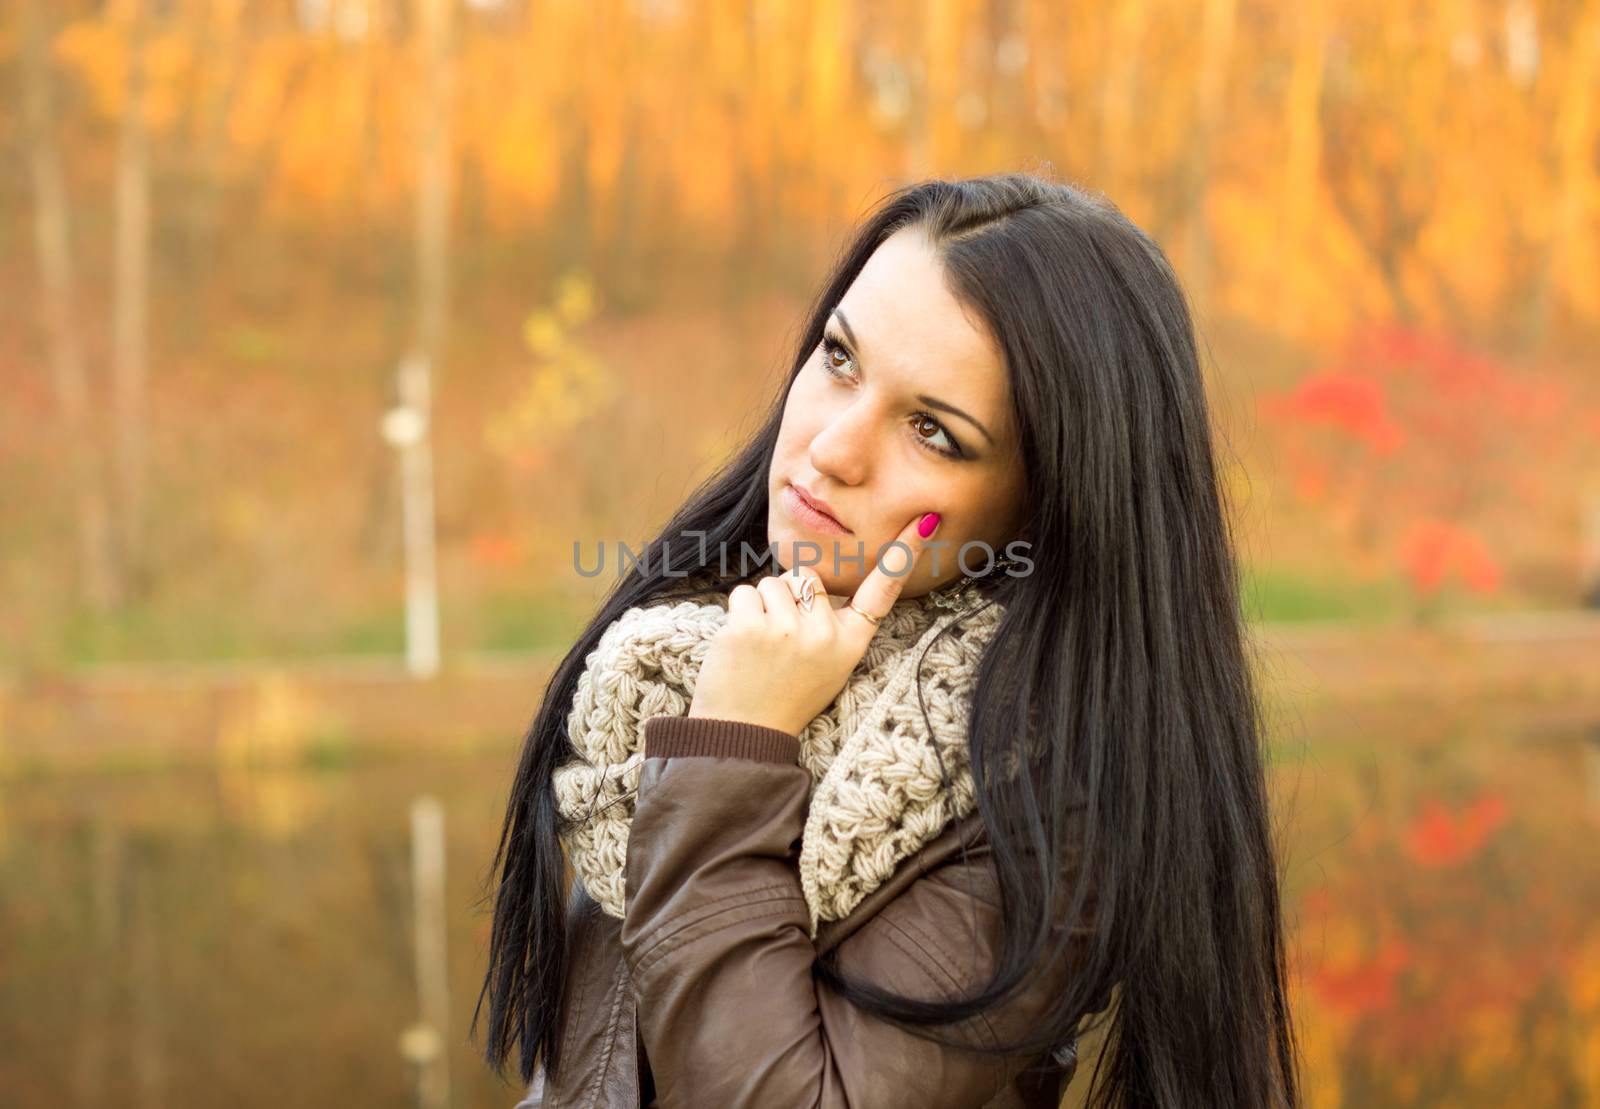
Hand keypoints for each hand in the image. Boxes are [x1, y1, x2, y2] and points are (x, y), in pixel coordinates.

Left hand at [687, 511, 942, 736]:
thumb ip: (832, 624)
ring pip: (773, 582)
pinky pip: (745, 592)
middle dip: (790, 596)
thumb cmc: (786, 694)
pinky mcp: (750, 628)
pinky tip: (742, 644)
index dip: (904, 553)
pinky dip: (739, 612)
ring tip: (761, 644)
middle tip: (782, 640)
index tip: (924, 521)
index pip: (882, 591)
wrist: (744, 733)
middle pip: (807, 575)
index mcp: (850, 643)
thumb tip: (816, 581)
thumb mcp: (829, 665)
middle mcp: (824, 635)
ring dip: (762, 605)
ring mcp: (787, 631)